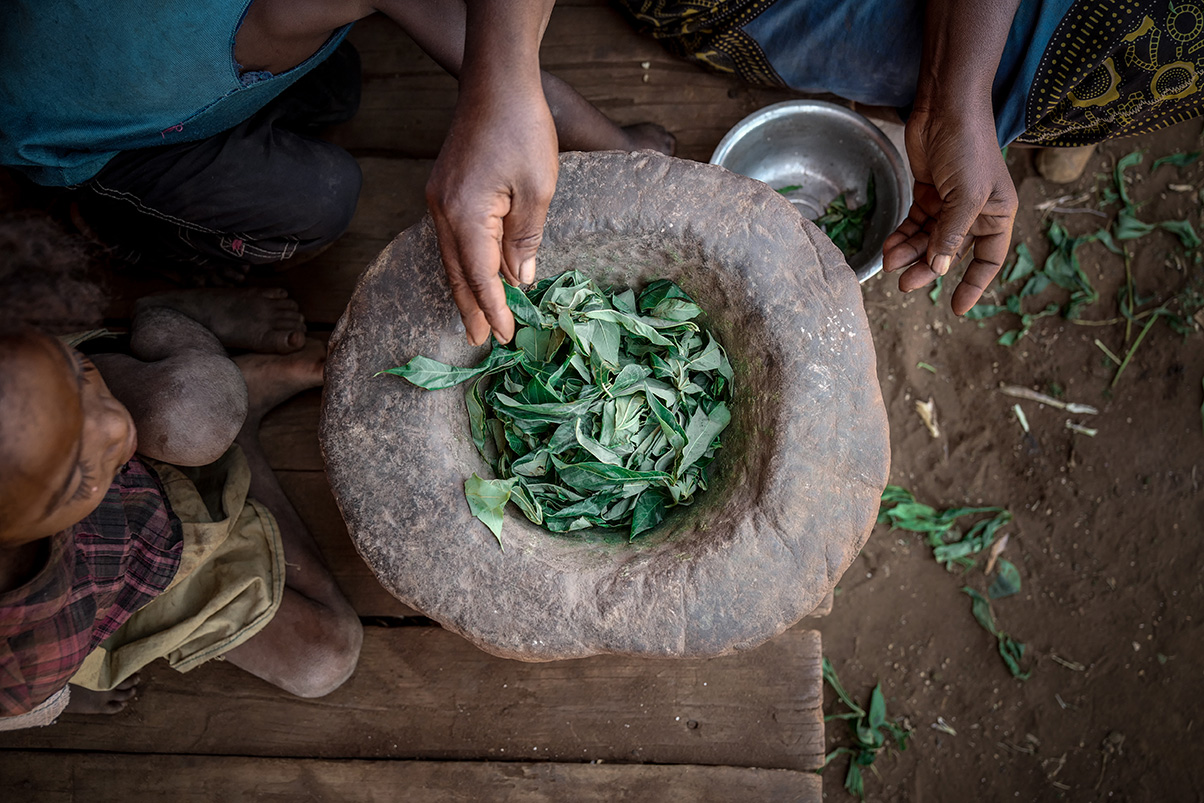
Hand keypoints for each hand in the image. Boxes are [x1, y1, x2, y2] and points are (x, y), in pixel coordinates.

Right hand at [426, 79, 557, 344]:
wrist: (496, 81)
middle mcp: (443, 211)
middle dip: (470, 309)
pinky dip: (465, 262)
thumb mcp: (537, 191)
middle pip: (457, 273)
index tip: (504, 336)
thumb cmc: (522, 130)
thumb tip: (519, 281)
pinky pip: (454, 237)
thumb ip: (525, 241)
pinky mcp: (445, 189)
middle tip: (480, 342)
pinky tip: (476, 275)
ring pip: (452, 257)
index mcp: (465, 215)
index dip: (493, 309)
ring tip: (476, 318)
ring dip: (466, 289)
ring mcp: (439, 199)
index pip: (479, 277)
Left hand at [882, 105, 1017, 314]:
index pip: (989, 259)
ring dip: (909, 253)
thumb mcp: (965, 196)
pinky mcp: (927, 194)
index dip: (974, 284)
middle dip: (926, 269)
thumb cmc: (968, 147)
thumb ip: (951, 234)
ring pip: (927, 241)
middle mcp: (975, 213)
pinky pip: (913, 225)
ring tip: (889, 262)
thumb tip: (938, 269)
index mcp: (997, 214)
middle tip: (905, 285)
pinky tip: (888, 247)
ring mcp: (949, 204)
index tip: (956, 308)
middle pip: (949, 253)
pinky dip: (901, 237)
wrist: (946, 109)